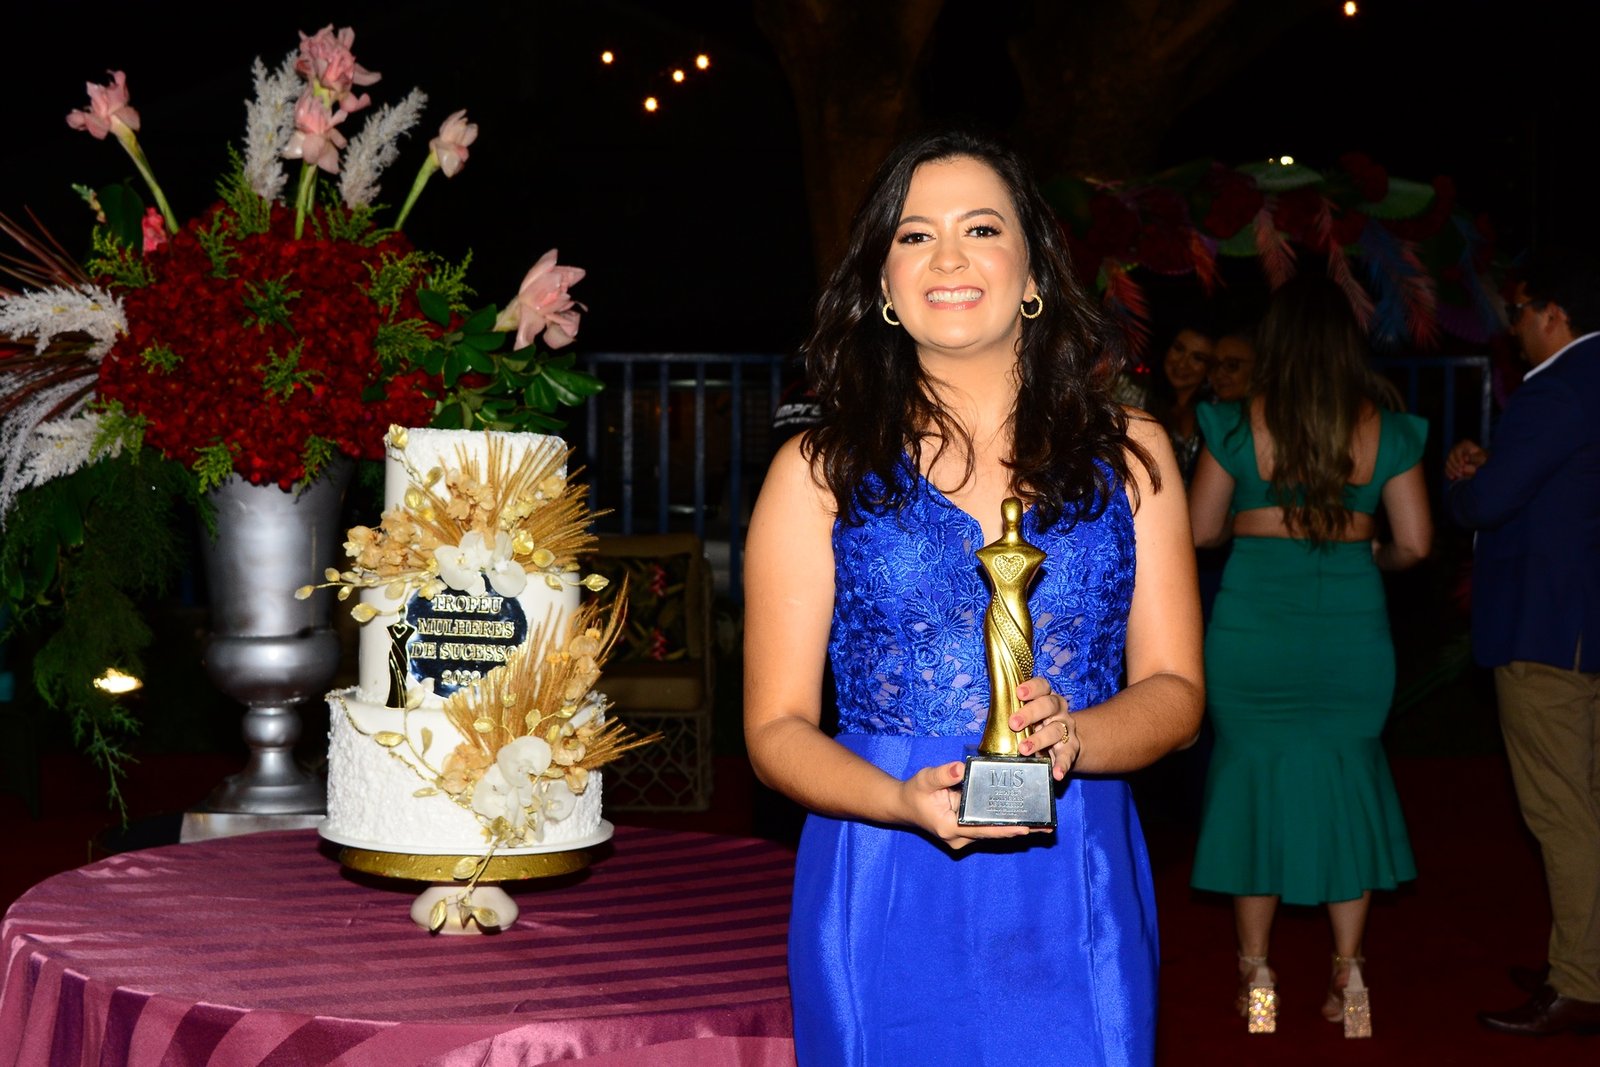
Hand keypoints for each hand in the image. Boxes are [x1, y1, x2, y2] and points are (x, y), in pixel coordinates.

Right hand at [900, 762, 1035, 848]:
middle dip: (1019, 829)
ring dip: (1015, 827)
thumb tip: (961, 767)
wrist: (904, 805)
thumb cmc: (915, 791)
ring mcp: (964, 837)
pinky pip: (988, 828)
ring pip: (993, 832)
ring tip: (1042, 824)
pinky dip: (1005, 823)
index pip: (982, 829)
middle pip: (993, 834)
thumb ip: (943, 774)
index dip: (1004, 829)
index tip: (1025, 828)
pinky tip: (1025, 818)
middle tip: (1046, 828)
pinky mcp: (967, 831)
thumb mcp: (926, 779)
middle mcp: (959, 837)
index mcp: (950, 827)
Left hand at [1011, 676, 1080, 780]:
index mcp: (1047, 697)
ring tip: (1024, 749)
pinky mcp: (1071, 749)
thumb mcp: (1027, 715)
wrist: (1065, 742)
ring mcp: (1067, 729)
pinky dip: (1062, 765)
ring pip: (1056, 730)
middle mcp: (1058, 711)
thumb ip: (1013, 712)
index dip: (1032, 687)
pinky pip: (1067, 757)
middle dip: (1030, 713)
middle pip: (1048, 706)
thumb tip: (987, 717)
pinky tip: (1056, 773)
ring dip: (1039, 740)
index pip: (1042, 686)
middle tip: (1013, 723)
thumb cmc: (1038, 724)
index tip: (1019, 693)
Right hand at [1445, 439, 1487, 479]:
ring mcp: (1451, 456)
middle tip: (1461, 472)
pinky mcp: (1450, 463)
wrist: (1479, 457)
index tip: (1463, 464)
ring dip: (1452, 470)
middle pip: (1451, 457)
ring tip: (1459, 475)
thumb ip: (1475, 456)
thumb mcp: (1481, 455)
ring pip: (1448, 463)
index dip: (1459, 458)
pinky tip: (1452, 477)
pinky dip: (1448, 473)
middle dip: (1455, 465)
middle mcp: (1455, 449)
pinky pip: (1446, 468)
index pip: (1457, 450)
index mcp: (1463, 445)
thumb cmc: (1481, 456)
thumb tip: (1466, 459)